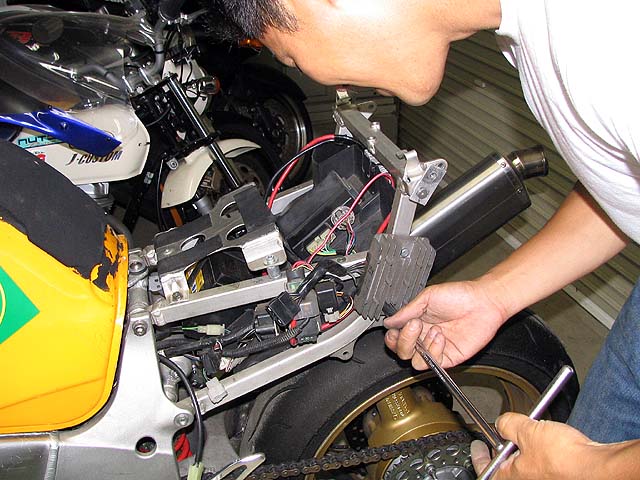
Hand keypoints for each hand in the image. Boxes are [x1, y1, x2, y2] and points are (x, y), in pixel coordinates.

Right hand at [383, 280, 507, 369]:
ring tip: (433, 330)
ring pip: (414, 362)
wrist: (483, 302)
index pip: (395, 337)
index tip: (396, 327)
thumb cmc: (459, 296)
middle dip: (404, 340)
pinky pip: (432, 364)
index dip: (392, 336)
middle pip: (401, 351)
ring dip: (420, 346)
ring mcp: (435, 348)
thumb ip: (406, 311)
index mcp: (415, 322)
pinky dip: (434, 351)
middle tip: (414, 325)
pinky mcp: (448, 358)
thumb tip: (388, 322)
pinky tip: (441, 337)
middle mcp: (423, 337)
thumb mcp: (427, 297)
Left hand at [471, 413, 599, 478]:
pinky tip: (550, 440)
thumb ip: (508, 424)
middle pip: (506, 466)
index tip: (477, 446)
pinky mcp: (558, 478)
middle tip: (505, 434)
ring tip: (532, 433)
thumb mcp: (527, 430)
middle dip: (505, 448)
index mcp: (510, 478)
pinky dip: (542, 452)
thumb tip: (502, 422)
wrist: (597, 468)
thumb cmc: (564, 458)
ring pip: (527, 465)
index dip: (478, 455)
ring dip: (526, 448)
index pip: (485, 470)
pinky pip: (544, 465)